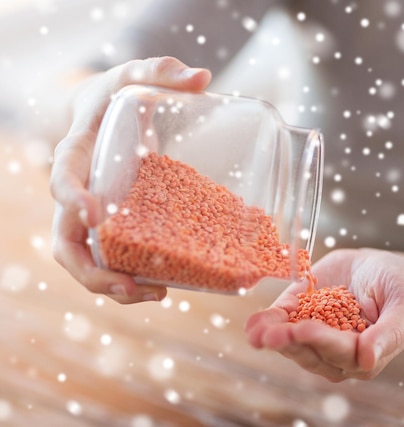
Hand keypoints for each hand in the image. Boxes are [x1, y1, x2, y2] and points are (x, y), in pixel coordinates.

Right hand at [49, 57, 211, 303]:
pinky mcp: (114, 224)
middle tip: (127, 284)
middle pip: (65, 240)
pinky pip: (113, 256)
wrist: (105, 112)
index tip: (93, 214)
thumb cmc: (117, 94)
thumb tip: (204, 76)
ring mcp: (92, 213)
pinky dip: (132, 274)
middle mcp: (76, 190)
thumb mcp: (135, 75)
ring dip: (113, 284)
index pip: (62, 175)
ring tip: (157, 294)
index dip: (70, 196)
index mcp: (77, 151)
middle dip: (89, 269)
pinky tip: (165, 283)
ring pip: (87, 259)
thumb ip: (163, 71)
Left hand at [245, 248, 403, 381]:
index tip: (306, 329)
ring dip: (273, 337)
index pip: (341, 352)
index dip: (322, 341)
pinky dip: (265, 324)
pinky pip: (280, 324)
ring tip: (257, 332)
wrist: (380, 266)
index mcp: (364, 354)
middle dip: (291, 342)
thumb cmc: (401, 288)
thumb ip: (390, 333)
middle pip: (311, 352)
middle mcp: (336, 352)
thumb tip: (369, 361)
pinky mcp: (298, 315)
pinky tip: (252, 324)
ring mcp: (314, 336)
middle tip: (273, 335)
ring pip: (292, 344)